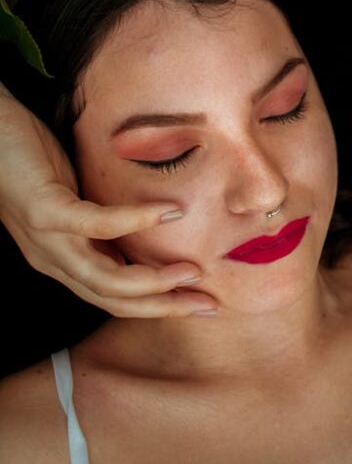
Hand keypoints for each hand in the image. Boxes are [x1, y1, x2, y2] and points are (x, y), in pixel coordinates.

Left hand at [0, 95, 216, 316]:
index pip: (115, 297)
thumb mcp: (76, 197)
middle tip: (207, 302)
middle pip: (114, 299)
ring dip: (152, 280)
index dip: (157, 305)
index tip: (199, 301)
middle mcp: (54, 260)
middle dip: (163, 305)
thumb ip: (105, 220)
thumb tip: (155, 223)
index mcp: (63, 260)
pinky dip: (135, 221)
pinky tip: (167, 212)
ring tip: (190, 270)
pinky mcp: (44, 211)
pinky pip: (96, 224)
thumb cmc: (32, 157)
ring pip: (103, 278)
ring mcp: (46, 239)